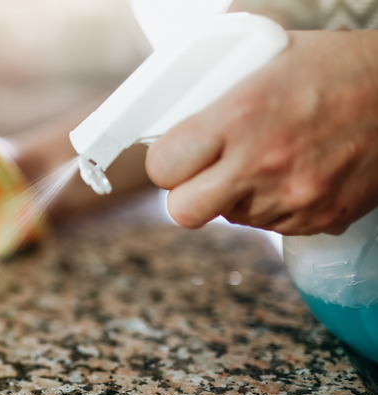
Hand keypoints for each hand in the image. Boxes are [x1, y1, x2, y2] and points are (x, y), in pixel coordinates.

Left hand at [146, 29, 377, 235]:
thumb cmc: (339, 69)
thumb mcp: (269, 58)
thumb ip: (219, 90)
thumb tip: (180, 108)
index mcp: (240, 116)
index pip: (164, 165)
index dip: (165, 162)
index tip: (174, 156)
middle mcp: (261, 163)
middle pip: (183, 211)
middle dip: (186, 194)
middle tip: (202, 174)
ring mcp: (291, 198)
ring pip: (230, 219)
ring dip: (234, 197)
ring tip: (262, 162)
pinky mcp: (317, 219)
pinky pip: (271, 227)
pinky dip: (272, 206)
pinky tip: (291, 174)